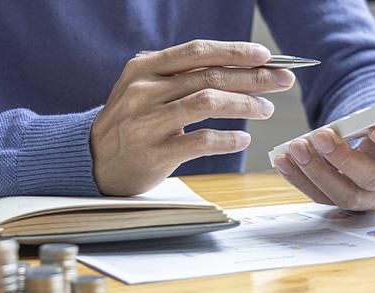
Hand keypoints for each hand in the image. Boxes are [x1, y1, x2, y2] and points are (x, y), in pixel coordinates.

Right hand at [92, 40, 295, 195]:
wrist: (91, 160)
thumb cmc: (130, 122)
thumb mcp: (143, 88)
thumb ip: (180, 76)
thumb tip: (239, 67)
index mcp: (145, 68)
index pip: (198, 52)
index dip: (235, 51)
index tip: (266, 55)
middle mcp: (145, 90)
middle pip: (210, 76)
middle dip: (254, 77)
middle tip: (282, 80)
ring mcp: (148, 122)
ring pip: (208, 102)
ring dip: (245, 104)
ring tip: (266, 109)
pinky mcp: (154, 153)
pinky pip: (201, 140)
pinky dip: (228, 138)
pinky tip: (243, 139)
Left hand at [273, 93, 374, 210]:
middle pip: (371, 179)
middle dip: (343, 158)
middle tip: (321, 135)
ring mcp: (371, 199)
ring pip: (342, 193)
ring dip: (316, 171)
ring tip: (296, 147)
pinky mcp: (346, 202)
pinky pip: (320, 196)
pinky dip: (299, 179)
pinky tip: (284, 159)